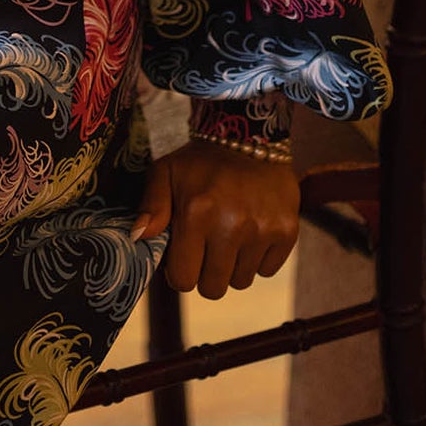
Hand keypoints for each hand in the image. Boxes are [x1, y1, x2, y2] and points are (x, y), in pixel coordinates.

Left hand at [132, 138, 300, 299]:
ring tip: (229, 234)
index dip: (180, 271)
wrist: (250, 137)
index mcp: (197, 213)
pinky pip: (267, 270)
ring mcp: (262, 230)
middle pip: (213, 288)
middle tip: (206, 247)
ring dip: (232, 265)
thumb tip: (138, 238)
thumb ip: (151, 207)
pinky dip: (258, 258)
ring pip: (241, 281)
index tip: (184, 255)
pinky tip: (251, 231)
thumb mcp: (166, 173)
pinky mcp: (287, 232)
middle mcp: (232, 225)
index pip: (183, 279)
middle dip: (205, 273)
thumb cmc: (201, 161)